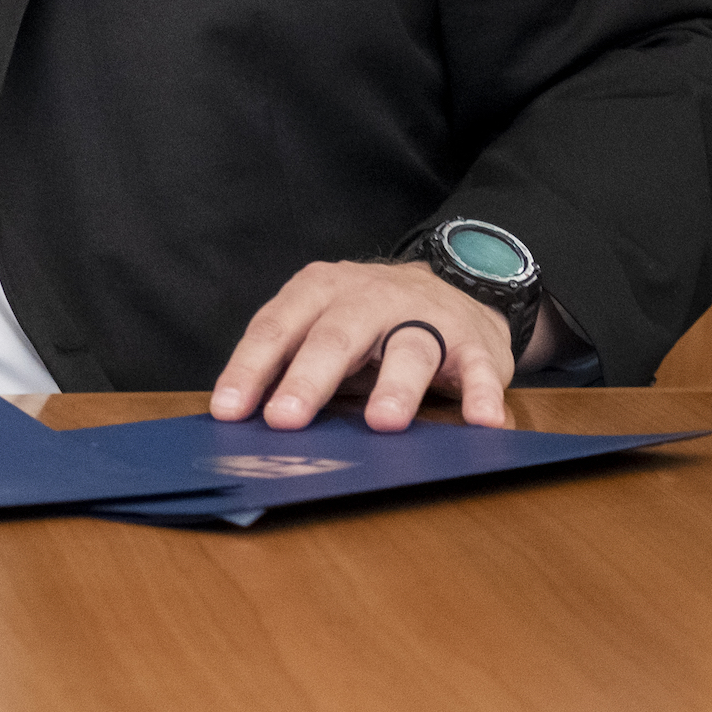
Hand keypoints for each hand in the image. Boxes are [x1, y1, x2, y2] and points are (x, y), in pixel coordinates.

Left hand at [211, 260, 516, 431]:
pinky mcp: (473, 343)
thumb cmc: (367, 323)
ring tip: (383, 423)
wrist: (451, 289)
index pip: (276, 328)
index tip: (228, 411)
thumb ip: (287, 363)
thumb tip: (238, 418)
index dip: (250, 369)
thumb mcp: (321, 327)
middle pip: (336, 337)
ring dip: (395, 387)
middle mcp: (370, 298)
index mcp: (320, 291)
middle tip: (285, 419)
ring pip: (409, 349)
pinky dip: (482, 394)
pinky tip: (482, 422)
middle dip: (308, 379)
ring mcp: (425, 317)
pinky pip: (479, 369)